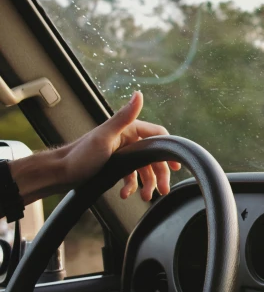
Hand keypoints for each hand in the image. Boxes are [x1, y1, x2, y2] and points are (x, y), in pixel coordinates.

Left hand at [10, 91, 180, 203]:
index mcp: (128, 129)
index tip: (177, 165)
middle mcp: (128, 139)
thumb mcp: (105, 137)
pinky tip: (125, 195)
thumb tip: (139, 94)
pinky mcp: (116, 166)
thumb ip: (124, 116)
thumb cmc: (80, 155)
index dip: (169, 150)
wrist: (59, 173)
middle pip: (153, 157)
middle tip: (164, 190)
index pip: (158, 136)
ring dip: (147, 184)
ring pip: (144, 169)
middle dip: (159, 175)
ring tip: (146, 197)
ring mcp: (122, 154)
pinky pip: (131, 176)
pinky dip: (131, 186)